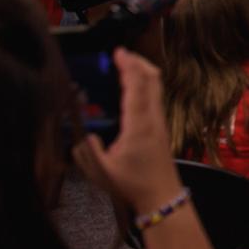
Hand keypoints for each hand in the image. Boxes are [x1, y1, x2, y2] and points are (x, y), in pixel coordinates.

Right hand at [73, 50, 183, 212]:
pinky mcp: (161, 127)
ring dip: (143, 72)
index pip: (137, 87)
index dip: (129, 67)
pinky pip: (155, 97)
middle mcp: (153, 119)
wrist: (162, 196)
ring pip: (156, 88)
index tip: (119, 52)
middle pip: (152, 81)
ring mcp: (160, 122)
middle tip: (122, 53)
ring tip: (127, 64)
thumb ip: (88, 151)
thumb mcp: (101, 171)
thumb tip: (86, 135)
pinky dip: (145, 84)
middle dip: (138, 62)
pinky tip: (134, 87)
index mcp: (139, 125)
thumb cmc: (132, 184)